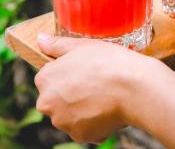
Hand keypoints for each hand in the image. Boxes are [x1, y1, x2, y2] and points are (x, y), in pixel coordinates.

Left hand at [34, 33, 164, 142]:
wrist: (134, 87)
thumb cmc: (108, 62)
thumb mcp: (81, 45)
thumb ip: (57, 45)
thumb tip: (40, 39)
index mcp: (45, 79)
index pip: (49, 78)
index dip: (68, 74)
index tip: (84, 71)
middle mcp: (47, 104)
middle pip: (57, 99)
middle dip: (71, 94)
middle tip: (95, 84)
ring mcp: (63, 122)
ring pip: (70, 115)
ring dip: (82, 109)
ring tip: (103, 96)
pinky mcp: (80, 136)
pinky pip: (85, 129)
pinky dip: (95, 122)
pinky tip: (108, 109)